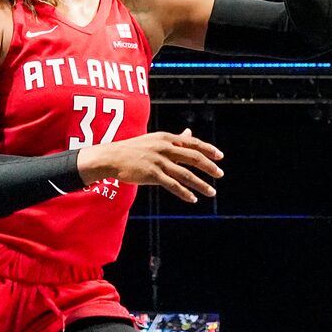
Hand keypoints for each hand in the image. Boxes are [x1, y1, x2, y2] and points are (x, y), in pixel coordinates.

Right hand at [78, 128, 222, 203]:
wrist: (111, 158)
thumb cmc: (133, 149)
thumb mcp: (155, 140)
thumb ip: (174, 139)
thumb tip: (189, 133)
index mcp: (166, 138)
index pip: (192, 142)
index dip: (208, 149)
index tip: (220, 156)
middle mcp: (164, 148)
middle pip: (193, 157)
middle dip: (209, 167)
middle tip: (220, 174)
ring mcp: (158, 162)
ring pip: (186, 174)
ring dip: (201, 184)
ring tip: (211, 192)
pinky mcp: (152, 174)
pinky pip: (173, 185)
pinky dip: (184, 192)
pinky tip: (192, 198)